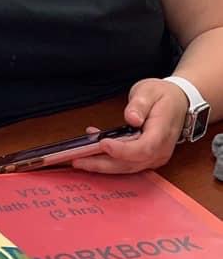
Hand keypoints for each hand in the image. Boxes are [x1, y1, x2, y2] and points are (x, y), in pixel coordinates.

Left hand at [72, 78, 187, 173]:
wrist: (179, 102)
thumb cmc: (163, 96)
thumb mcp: (150, 91)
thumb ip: (140, 104)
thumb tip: (131, 118)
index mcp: (162, 133)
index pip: (143, 148)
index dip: (122, 150)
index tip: (103, 144)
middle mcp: (159, 150)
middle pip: (130, 163)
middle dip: (103, 164)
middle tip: (78, 160)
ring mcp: (153, 157)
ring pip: (126, 167)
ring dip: (101, 165)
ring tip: (79, 159)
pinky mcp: (146, 158)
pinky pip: (126, 163)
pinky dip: (107, 159)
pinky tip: (92, 146)